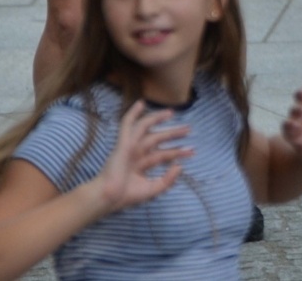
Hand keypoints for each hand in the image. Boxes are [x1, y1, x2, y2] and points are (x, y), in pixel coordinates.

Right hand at [91, 102, 191, 216]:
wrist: (109, 198)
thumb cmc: (127, 196)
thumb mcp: (154, 189)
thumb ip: (168, 180)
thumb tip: (180, 167)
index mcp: (142, 164)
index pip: (163, 154)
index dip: (178, 152)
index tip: (192, 152)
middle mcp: (137, 154)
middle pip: (157, 139)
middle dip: (173, 134)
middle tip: (188, 129)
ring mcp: (130, 147)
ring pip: (145, 129)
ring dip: (157, 119)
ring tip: (171, 113)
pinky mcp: (123, 144)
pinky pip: (127, 125)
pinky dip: (133, 114)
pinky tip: (141, 103)